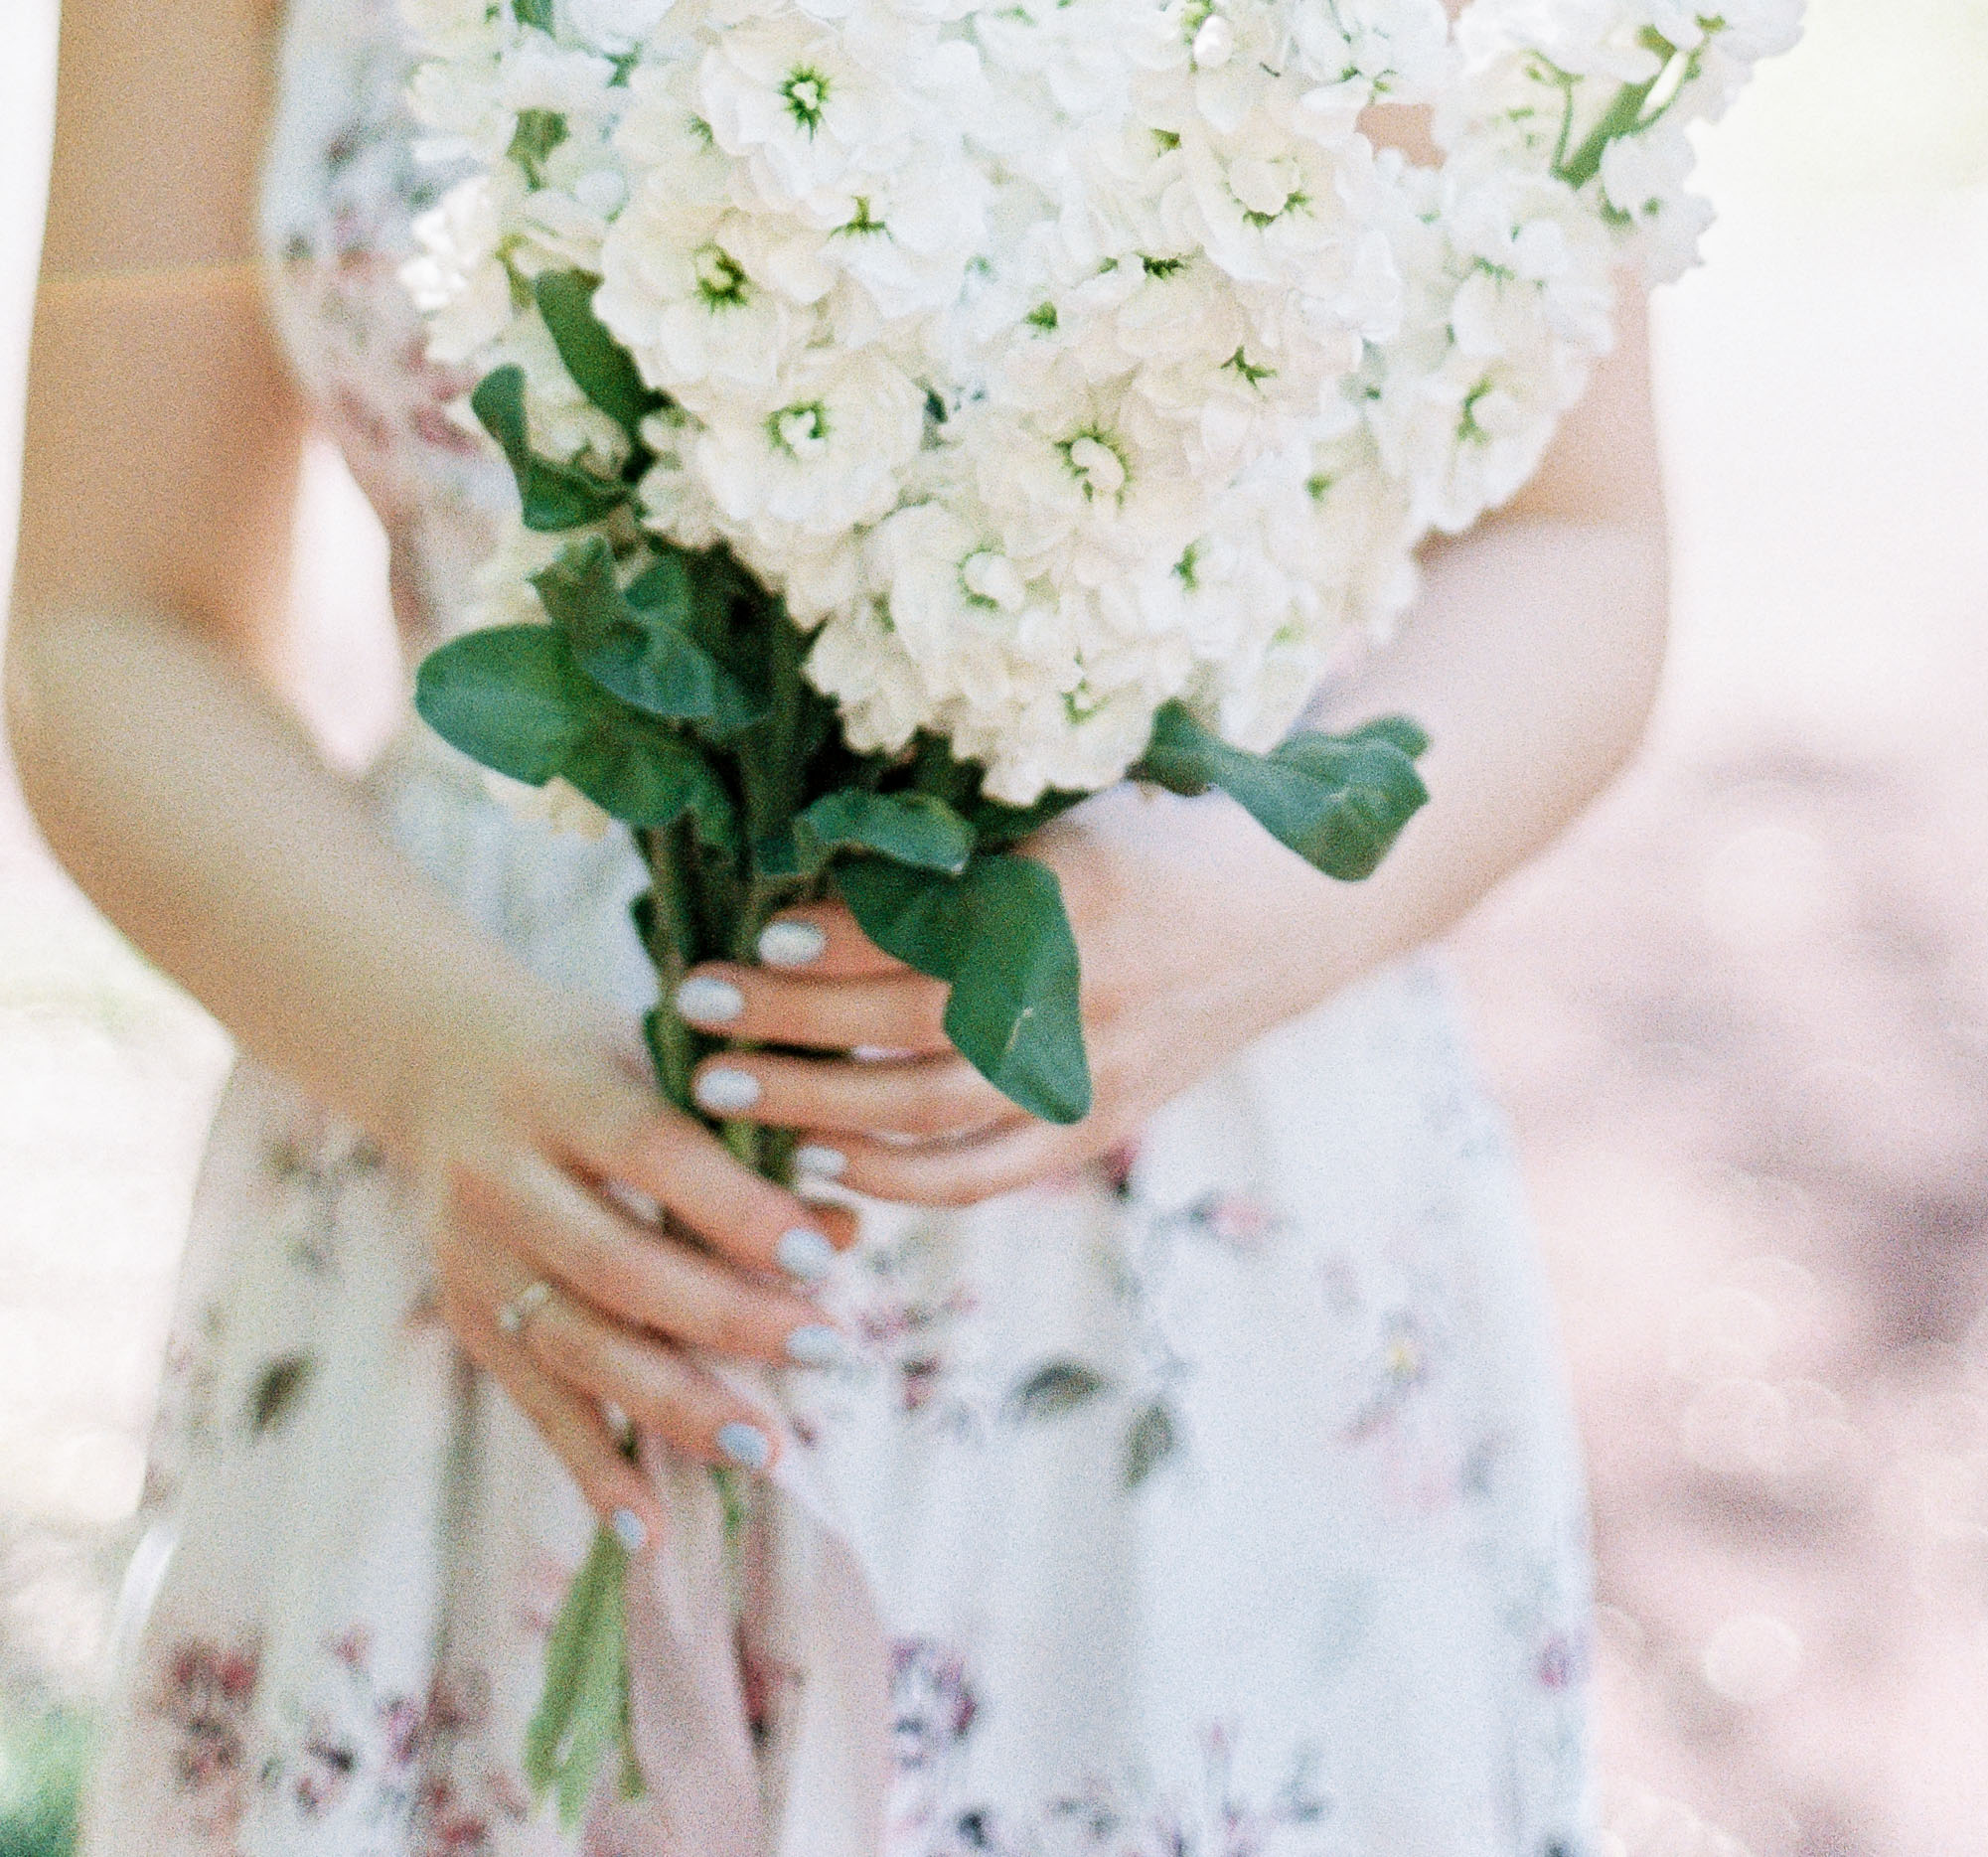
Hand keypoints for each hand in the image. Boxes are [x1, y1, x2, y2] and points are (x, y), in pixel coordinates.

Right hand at [406, 987, 859, 1545]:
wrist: (433, 1056)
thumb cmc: (582, 1055)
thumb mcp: (652, 1057)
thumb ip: (739, 1135)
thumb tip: (842, 1227)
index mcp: (557, 1087)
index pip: (651, 1151)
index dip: (735, 1210)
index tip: (822, 1259)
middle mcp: (500, 1174)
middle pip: (616, 1264)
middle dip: (726, 1318)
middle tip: (824, 1350)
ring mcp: (472, 1253)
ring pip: (576, 1346)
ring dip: (673, 1405)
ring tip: (763, 1447)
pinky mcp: (462, 1315)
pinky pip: (532, 1403)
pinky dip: (590, 1468)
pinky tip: (650, 1528)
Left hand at [668, 787, 1377, 1207]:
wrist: (1296, 906)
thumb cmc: (1165, 829)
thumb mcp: (1076, 808)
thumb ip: (971, 848)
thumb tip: (823, 861)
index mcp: (1077, 888)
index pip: (927, 929)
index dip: (836, 940)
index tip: (758, 935)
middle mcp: (1086, 989)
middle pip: (906, 1025)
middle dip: (788, 1023)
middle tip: (692, 1010)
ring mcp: (1097, 1068)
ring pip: (928, 1109)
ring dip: (814, 1102)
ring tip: (725, 1086)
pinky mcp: (1102, 1121)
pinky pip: (986, 1172)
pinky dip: (897, 1180)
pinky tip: (822, 1161)